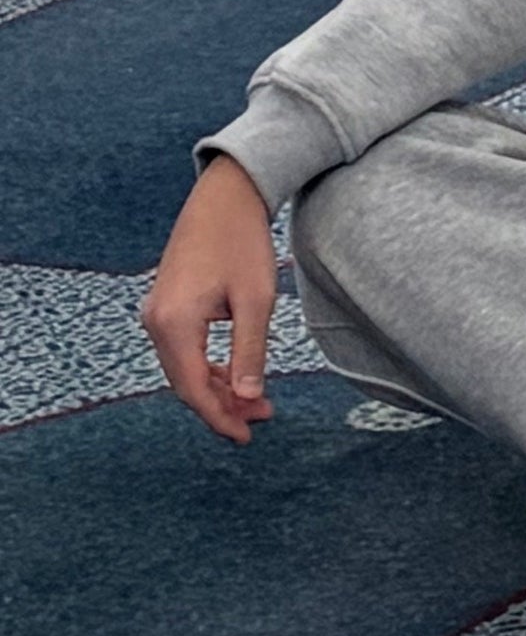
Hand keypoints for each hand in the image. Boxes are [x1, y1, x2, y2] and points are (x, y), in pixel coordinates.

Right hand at [140, 156, 281, 443]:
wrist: (226, 199)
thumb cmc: (243, 243)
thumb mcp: (256, 301)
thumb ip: (250, 351)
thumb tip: (248, 398)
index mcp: (174, 323)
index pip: (193, 388)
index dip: (219, 417)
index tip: (246, 436)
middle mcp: (155, 322)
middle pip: (185, 382)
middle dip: (221, 405)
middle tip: (261, 419)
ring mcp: (156, 314)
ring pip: (184, 368)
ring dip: (217, 387)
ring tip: (257, 401)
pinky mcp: (166, 306)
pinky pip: (184, 350)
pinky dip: (209, 367)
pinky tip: (237, 375)